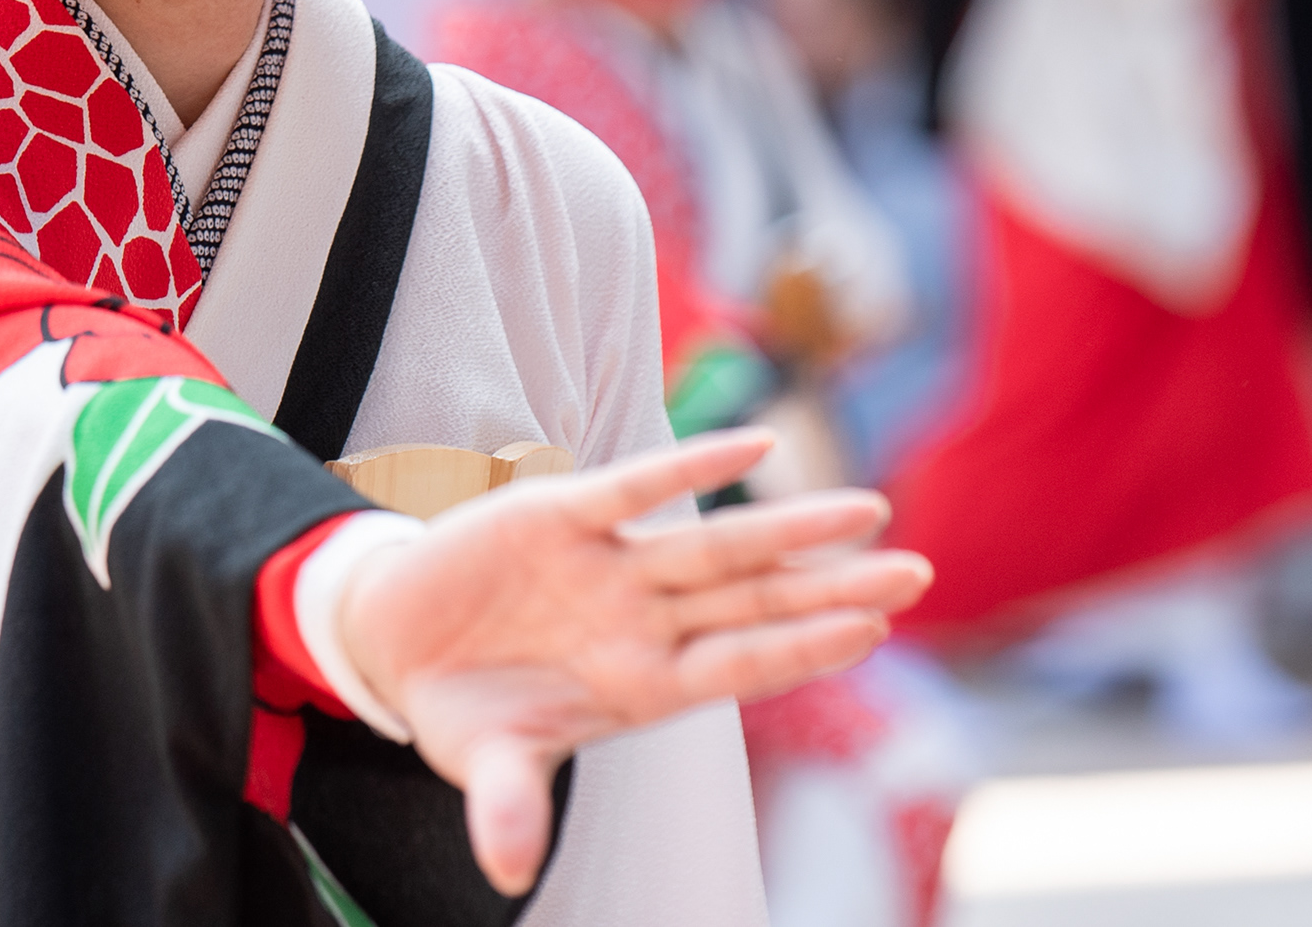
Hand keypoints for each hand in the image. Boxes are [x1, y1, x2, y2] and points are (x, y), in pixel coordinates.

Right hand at [335, 427, 930, 894]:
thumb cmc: (459, 709)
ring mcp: (610, 566)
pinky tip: (754, 442)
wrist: (392, 640)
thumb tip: (506, 868)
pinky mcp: (562, 514)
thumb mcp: (484, 761)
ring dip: (791, 529)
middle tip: (919, 574)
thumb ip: (508, 805)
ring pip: (717, 545)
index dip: (802, 649)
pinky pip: (638, 486)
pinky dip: (692, 464)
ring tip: (868, 511)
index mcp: (640, 685)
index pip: (740, 667)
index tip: (873, 634)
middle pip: (755, 602)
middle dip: (834, 587)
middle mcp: (641, 621)